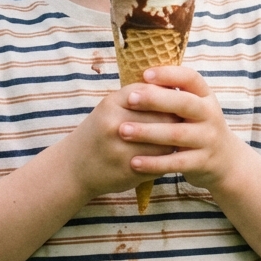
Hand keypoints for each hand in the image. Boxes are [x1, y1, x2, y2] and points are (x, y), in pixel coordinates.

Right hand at [65, 85, 179, 197]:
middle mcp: (115, 124)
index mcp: (112, 103)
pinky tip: (165, 157)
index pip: (154, 94)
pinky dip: (166, 160)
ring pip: (166, 143)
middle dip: (178, 120)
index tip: (179, 102)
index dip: (170, 98)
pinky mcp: (128, 171)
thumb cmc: (99, 131)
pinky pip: (159, 163)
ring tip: (178, 140)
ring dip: (175, 142)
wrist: (73, 167)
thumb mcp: (112, 106)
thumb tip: (177, 88)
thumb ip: (140, 95)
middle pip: (164, 118)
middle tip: (186, 122)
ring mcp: (121, 150)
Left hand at [118, 66, 245, 191]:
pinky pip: (176, 162)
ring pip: (177, 134)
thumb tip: (137, 82)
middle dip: (156, 100)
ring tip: (123, 131)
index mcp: (205, 96)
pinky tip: (134, 162)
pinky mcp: (202, 161)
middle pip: (184, 103)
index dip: (169, 74)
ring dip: (148, 132)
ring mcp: (208, 138)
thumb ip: (172, 96)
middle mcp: (210, 114)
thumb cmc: (197, 127)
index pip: (190, 78)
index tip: (145, 74)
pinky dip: (154, 163)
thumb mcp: (193, 107)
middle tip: (129, 99)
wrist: (225, 160)